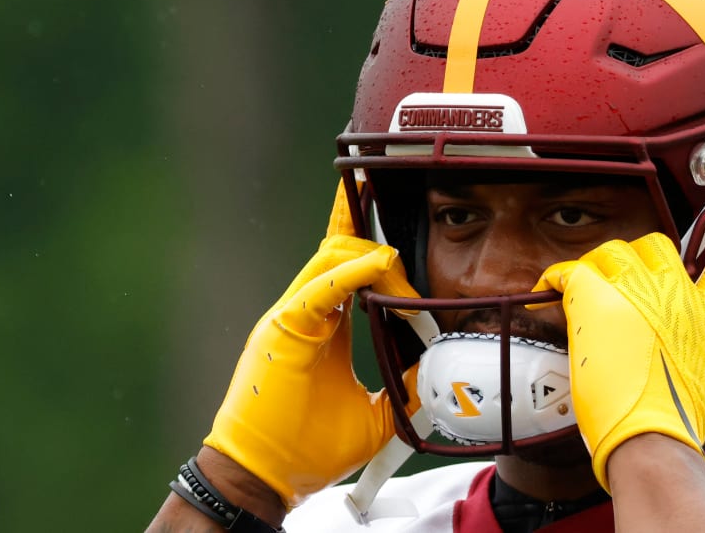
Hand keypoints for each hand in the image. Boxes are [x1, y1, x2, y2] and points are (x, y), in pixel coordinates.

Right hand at [203, 182, 420, 506]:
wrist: (264, 479)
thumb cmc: (308, 451)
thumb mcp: (376, 416)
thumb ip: (404, 385)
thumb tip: (441, 367)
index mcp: (324, 324)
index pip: (348, 265)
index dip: (370, 238)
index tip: (402, 224)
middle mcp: (306, 310)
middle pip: (338, 246)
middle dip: (369, 224)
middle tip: (405, 237)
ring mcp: (292, 314)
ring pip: (332, 256)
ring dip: (373, 255)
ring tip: (407, 283)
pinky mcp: (285, 328)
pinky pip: (322, 287)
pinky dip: (354, 273)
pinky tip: (382, 268)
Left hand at [531, 192, 704, 489]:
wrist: (652, 435)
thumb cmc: (670, 420)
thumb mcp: (693, 370)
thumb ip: (679, 340)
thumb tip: (649, 340)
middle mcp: (679, 294)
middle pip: (655, 247)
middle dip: (633, 261)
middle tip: (613, 289)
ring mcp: (640, 291)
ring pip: (611, 253)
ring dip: (595, 271)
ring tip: (581, 299)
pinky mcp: (599, 299)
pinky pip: (572, 270)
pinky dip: (556, 278)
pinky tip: (548, 290)